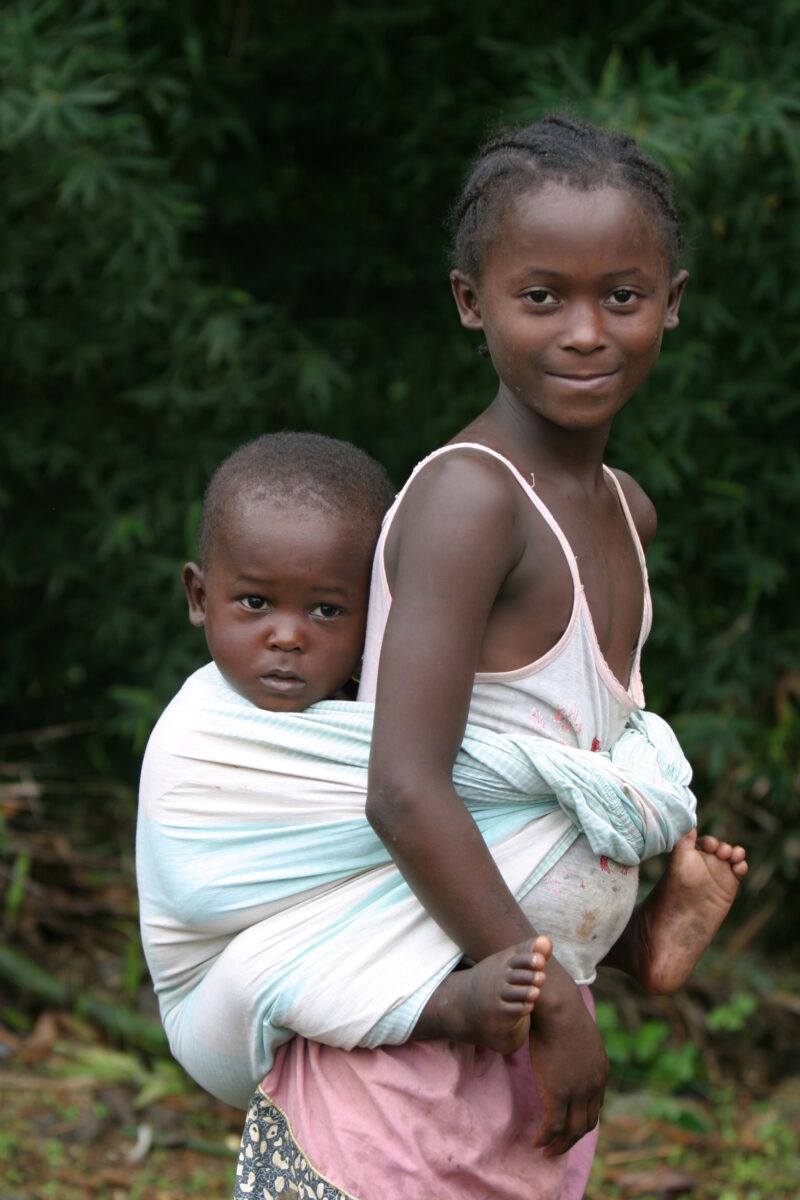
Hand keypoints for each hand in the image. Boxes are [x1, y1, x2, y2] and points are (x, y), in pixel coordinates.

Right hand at [528, 967, 608, 1156]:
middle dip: (572, 1137)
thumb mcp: (577, 1032)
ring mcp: (578, 1092)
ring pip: (572, 1131)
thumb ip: (575, 1046)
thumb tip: (562, 1044)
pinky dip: (546, 1138)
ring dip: (560, 1145)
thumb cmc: (561, 1010)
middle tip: (558, 1145)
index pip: (595, 1105)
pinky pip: (553, 1127)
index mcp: (601, 1071)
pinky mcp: (559, 1094)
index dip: (581, 1117)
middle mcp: (594, 1085)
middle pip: (587, 1123)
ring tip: (546, 1151)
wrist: (557, 1006)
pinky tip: (536, 1142)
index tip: (567, 1124)